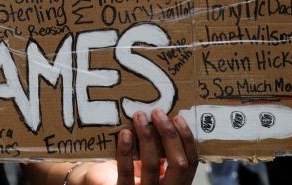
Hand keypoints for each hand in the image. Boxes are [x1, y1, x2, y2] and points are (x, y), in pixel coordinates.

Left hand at [25, 109, 196, 184]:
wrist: (101, 182)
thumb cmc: (129, 171)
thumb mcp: (149, 164)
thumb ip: (160, 152)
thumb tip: (165, 120)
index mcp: (175, 182)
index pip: (190, 163)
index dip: (187, 140)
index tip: (177, 117)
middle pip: (178, 165)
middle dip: (169, 135)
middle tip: (157, 112)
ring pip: (152, 166)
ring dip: (147, 137)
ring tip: (138, 116)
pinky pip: (125, 172)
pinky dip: (126, 150)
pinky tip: (124, 134)